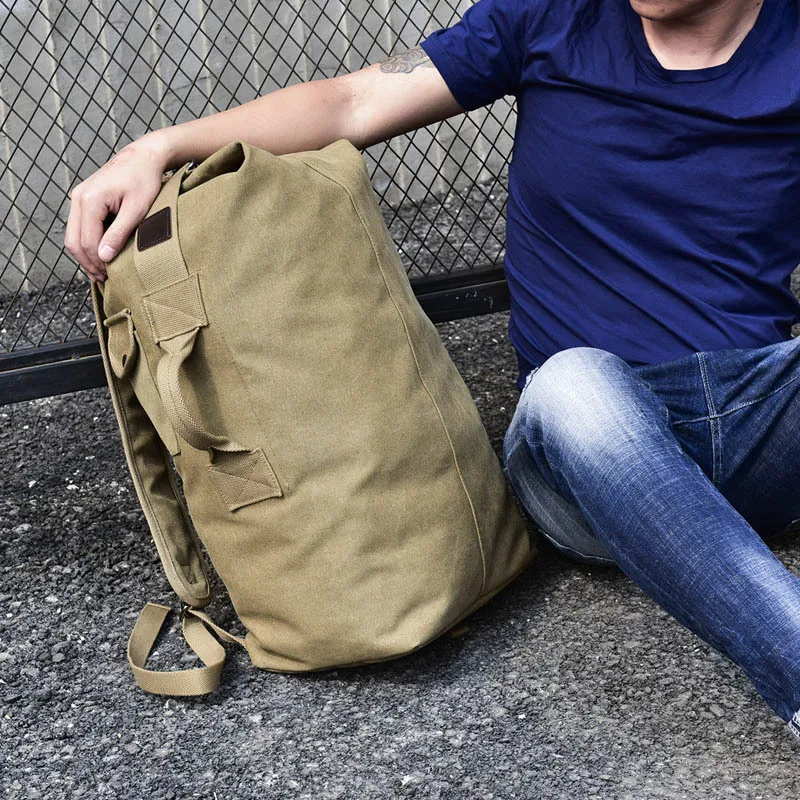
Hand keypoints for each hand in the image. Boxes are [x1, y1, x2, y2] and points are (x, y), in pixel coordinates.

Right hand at [64, 135, 170, 281]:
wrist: (143, 157)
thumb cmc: (144, 180)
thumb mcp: (137, 210)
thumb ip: (119, 234)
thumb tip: (103, 257)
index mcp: (90, 200)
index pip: (88, 241)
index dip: (98, 262)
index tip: (112, 275)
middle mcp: (79, 197)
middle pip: (74, 241)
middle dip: (88, 262)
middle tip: (104, 279)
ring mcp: (78, 197)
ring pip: (73, 236)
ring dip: (85, 255)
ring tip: (101, 271)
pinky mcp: (84, 199)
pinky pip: (79, 227)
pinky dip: (87, 243)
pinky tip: (100, 254)